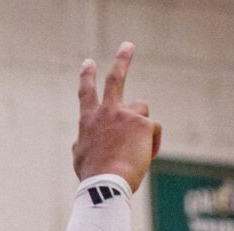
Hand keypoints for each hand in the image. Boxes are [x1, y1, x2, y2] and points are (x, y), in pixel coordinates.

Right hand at [72, 43, 161, 190]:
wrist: (107, 182)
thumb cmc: (93, 175)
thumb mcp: (80, 156)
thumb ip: (82, 143)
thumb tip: (80, 143)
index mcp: (88, 119)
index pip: (86, 92)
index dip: (87, 76)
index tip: (89, 62)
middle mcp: (106, 111)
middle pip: (116, 79)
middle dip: (122, 59)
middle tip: (128, 45)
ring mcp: (125, 114)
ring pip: (142, 110)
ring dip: (143, 126)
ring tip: (136, 148)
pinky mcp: (144, 123)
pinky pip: (154, 130)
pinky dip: (152, 144)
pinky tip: (144, 157)